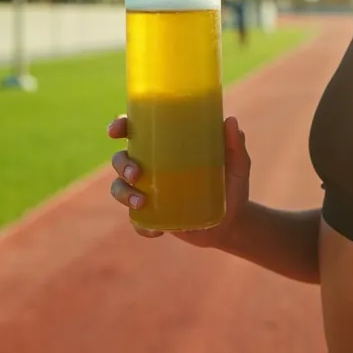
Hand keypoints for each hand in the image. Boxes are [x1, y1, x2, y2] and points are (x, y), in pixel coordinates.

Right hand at [106, 114, 251, 248]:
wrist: (233, 223)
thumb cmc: (232, 186)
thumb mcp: (237, 166)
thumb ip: (234, 145)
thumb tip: (231, 121)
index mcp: (166, 146)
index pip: (136, 130)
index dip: (120, 125)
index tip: (115, 130)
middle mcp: (152, 166)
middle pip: (121, 159)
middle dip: (121, 164)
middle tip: (136, 174)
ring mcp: (149, 192)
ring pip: (120, 188)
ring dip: (124, 193)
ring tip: (141, 202)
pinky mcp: (152, 216)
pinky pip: (135, 221)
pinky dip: (140, 226)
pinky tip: (155, 231)